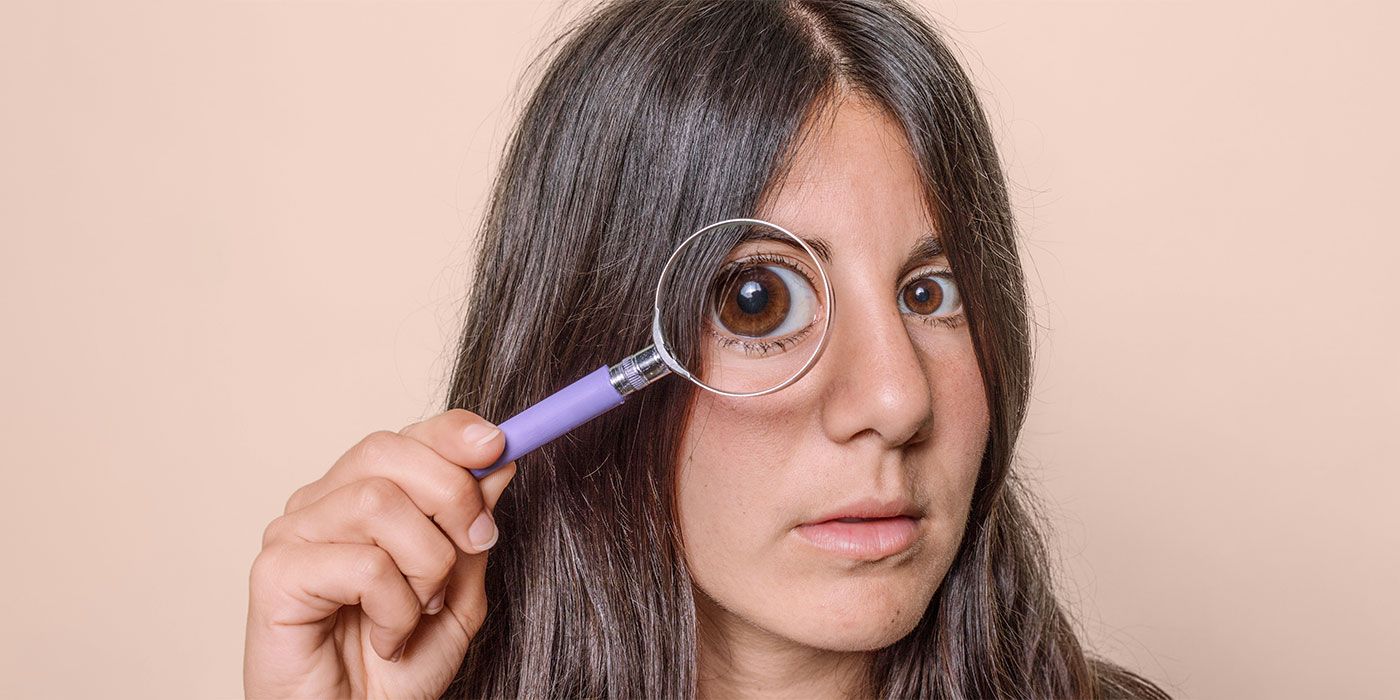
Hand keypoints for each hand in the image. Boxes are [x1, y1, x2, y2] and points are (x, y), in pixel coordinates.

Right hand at [244, 409, 514, 698]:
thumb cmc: (396, 670)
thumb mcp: (457, 591)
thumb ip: (471, 528)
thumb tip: (497, 461)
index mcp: (362, 497)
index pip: (405, 438)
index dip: (453, 433)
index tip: (499, 446)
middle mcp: (321, 505)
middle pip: (388, 453)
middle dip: (452, 495)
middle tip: (476, 544)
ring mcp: (292, 535)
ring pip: (379, 502)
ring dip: (425, 564)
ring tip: (420, 610)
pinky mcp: (275, 574)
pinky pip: (363, 563)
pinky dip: (395, 607)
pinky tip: (388, 636)